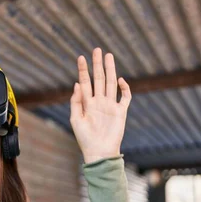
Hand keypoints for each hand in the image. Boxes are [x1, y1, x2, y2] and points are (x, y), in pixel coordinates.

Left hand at [69, 47, 131, 163]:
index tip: (81, 57)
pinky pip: (124, 97)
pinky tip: (120, 80)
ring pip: (111, 83)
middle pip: (99, 79)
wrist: (99, 152)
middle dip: (98, 65)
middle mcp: (99, 102)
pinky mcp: (120, 112)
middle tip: (97, 49)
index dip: (83, 70)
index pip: (85, 82)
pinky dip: (124, 88)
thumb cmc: (85, 138)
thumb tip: (77, 84)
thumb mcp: (76, 119)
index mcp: (87, 103)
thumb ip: (76, 102)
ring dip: (110, 70)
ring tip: (108, 56)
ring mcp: (110, 105)